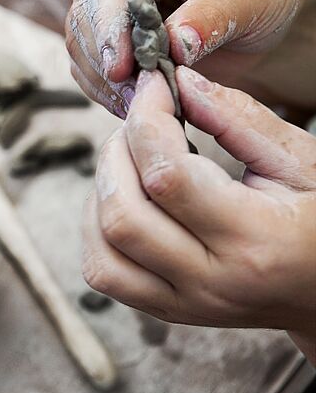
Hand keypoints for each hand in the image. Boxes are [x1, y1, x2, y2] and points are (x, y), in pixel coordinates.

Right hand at [65, 0, 315, 116]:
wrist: (262, 4)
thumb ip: (213, 16)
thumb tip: (175, 46)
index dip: (109, 24)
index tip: (120, 68)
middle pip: (85, 13)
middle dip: (104, 59)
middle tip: (133, 96)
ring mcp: (108, 0)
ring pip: (81, 44)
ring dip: (103, 80)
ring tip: (139, 104)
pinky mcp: (107, 34)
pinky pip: (90, 66)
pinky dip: (105, 90)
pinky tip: (133, 104)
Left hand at [82, 66, 315, 362]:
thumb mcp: (301, 162)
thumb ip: (240, 119)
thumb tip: (180, 82)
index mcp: (255, 240)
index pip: (168, 177)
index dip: (146, 121)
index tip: (152, 86)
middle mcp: (212, 280)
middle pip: (123, 216)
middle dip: (116, 154)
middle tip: (140, 125)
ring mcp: (184, 303)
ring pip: (102, 250)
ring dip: (101, 193)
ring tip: (131, 161)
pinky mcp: (166, 310)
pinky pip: (104, 273)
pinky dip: (97, 229)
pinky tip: (125, 198)